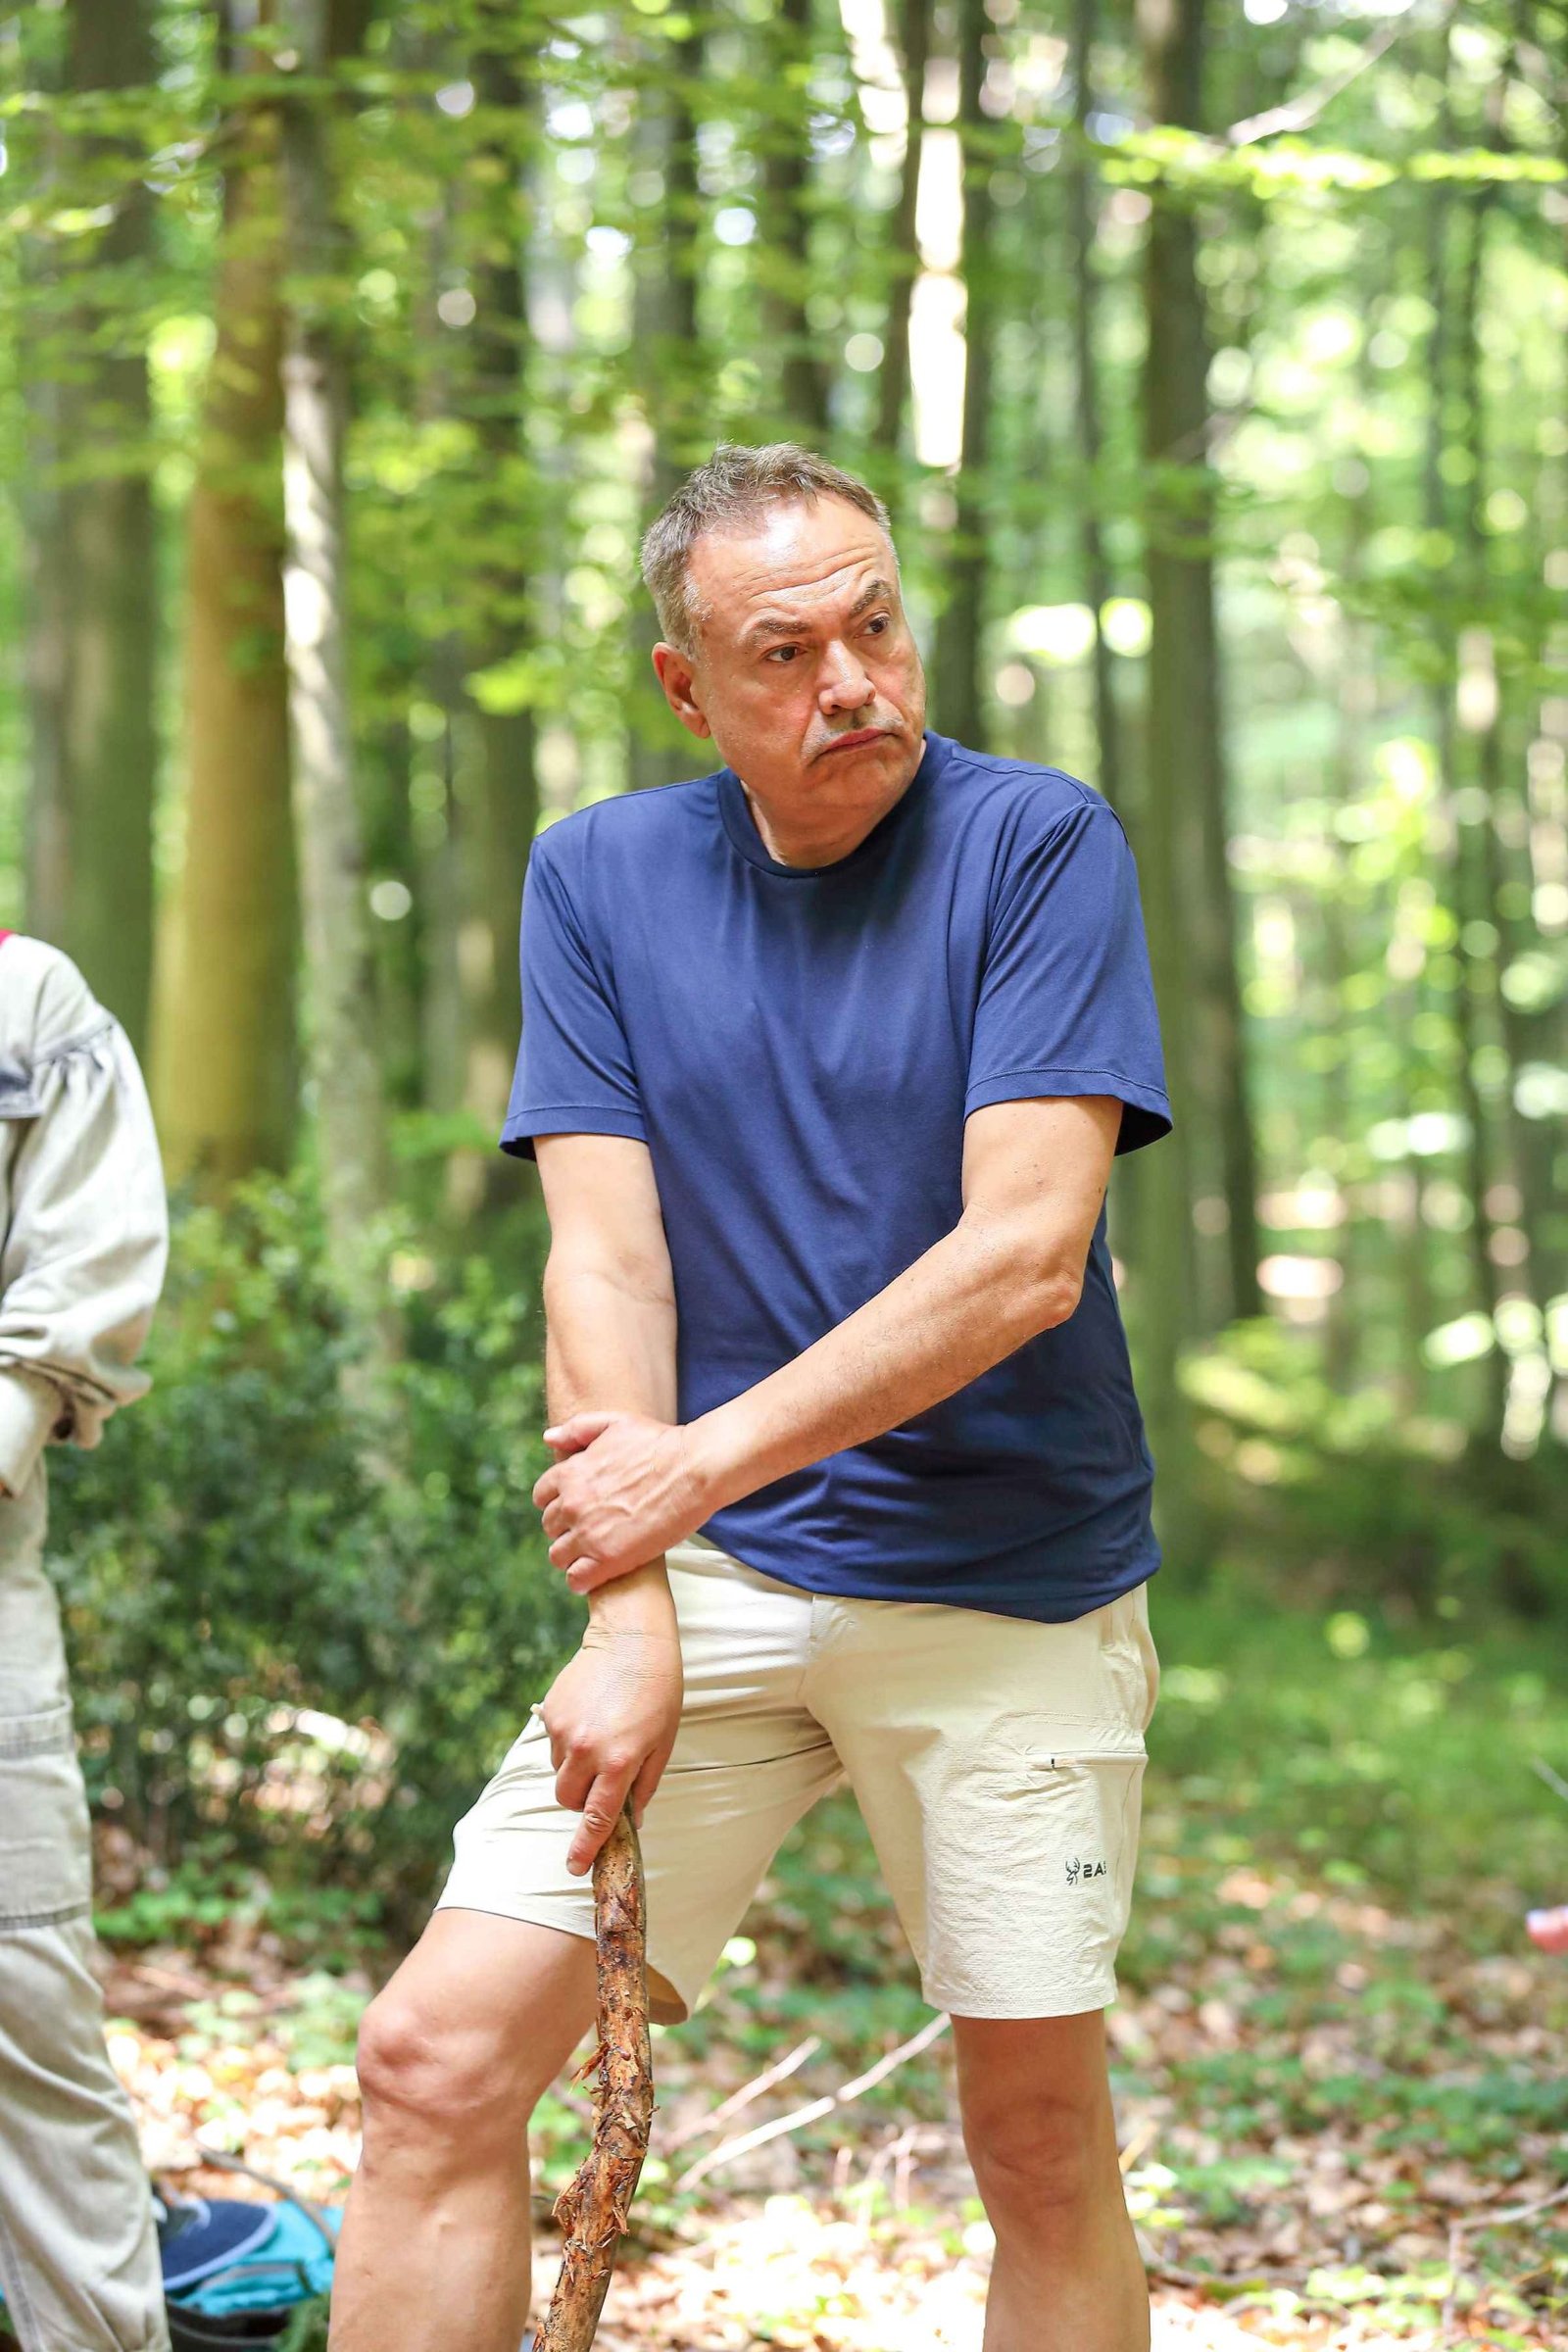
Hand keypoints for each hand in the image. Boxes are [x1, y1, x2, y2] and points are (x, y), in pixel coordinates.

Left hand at [534, 1411, 709, 1592]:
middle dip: (567, 1528)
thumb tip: (548, 1438)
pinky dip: (583, 1579)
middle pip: (550, 1527)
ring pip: (559, 1556)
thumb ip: (577, 1429)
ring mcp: (589, 1534)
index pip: (543, 1497)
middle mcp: (572, 1505)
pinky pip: (577, 1580)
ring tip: (596, 1551)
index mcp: (570, 1474)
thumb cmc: (659, 1444)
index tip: (578, 1506)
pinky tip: (599, 1571)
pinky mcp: (610, 1559)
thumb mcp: (615, 1423)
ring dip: (574, 1554)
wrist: (693, 1469)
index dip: (559, 1501)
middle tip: (593, 1528)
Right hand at [538, 1618, 682, 1875]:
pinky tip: (591, 1717)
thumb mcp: (664, 1741)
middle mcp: (587, 1749)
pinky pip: (553, 1744)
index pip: (596, 1818)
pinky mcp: (551, 1712)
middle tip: (601, 1784)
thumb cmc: (657, 1690)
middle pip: (567, 1800)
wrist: (630, 1638)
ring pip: (560, 1772)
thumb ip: (645, 1784)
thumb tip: (631, 1818)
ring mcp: (564, 1730)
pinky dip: (568, 1743)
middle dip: (580, 1802)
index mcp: (620, 1761)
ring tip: (602, 1736)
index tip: (575, 1868)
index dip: (585, 1848)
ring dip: (576, 1769)